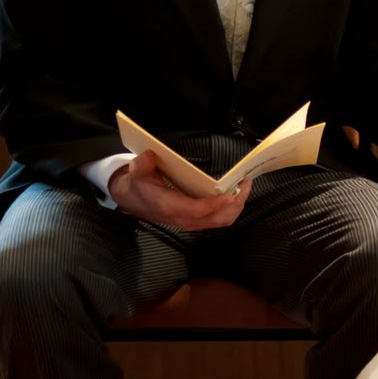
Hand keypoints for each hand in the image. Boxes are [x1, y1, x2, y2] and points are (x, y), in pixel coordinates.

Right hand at [106, 149, 250, 229]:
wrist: (131, 199)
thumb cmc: (138, 185)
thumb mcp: (136, 172)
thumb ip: (142, 164)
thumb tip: (149, 156)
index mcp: (169, 207)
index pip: (197, 210)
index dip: (215, 205)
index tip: (231, 195)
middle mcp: (183, 218)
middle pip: (216, 219)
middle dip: (235, 204)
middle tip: (246, 183)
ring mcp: (190, 222)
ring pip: (220, 221)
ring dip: (236, 206)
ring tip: (245, 186)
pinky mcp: (195, 220)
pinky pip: (217, 219)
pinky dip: (230, 208)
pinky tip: (235, 193)